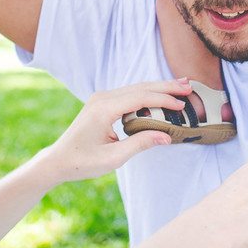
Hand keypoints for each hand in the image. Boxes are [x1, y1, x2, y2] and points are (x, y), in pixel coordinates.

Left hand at [41, 78, 191, 182]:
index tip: (182, 104)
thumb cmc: (83, 162)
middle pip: (140, 87)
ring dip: (158, 88)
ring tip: (180, 87)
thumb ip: (140, 144)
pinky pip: (129, 94)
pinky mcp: (102, 103)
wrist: (58, 160)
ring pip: (136, 88)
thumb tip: (167, 137)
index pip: (141, 98)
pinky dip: (147, 94)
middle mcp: (102, 98)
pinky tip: (160, 95)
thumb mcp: (113, 158)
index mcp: (104, 108)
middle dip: (165, 86)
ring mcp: (101, 98)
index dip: (164, 100)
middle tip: (188, 86)